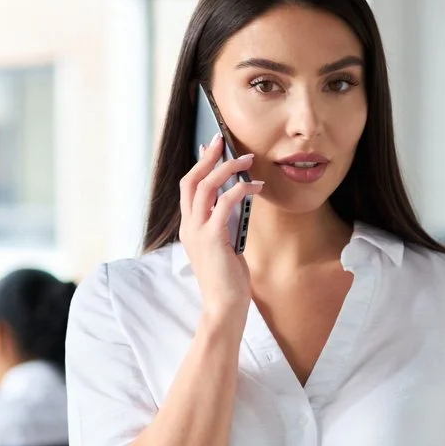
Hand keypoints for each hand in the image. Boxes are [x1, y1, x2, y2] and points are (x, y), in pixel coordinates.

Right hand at [178, 133, 263, 318]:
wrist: (224, 306)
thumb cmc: (228, 280)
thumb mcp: (225, 246)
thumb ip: (224, 224)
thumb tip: (235, 201)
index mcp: (189, 228)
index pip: (188, 188)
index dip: (199, 165)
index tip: (211, 148)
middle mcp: (189, 227)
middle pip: (191, 180)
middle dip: (208, 157)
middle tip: (222, 140)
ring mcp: (198, 232)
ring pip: (206, 187)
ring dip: (227, 168)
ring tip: (247, 159)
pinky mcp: (213, 238)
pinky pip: (225, 203)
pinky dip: (241, 189)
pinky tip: (256, 186)